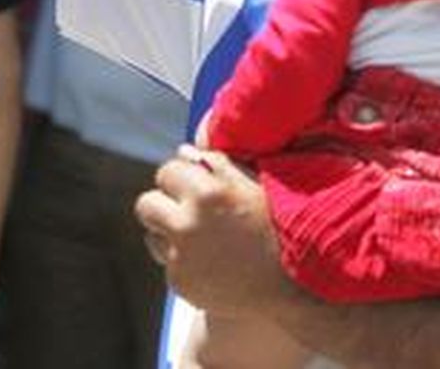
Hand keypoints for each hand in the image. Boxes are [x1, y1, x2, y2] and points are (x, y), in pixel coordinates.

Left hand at [135, 146, 291, 316]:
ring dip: (169, 233)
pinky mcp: (179, 283)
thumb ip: (216, 163)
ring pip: (152, 235)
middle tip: (189, 210)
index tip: (194, 186)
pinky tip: (211, 261)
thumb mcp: (254, 185)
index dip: (180, 178)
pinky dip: (182, 261)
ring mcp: (181, 258)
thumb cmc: (278, 228)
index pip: (166, 172)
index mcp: (207, 193)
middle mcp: (188, 225)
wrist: (292, 287)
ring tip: (204, 238)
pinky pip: (167, 263)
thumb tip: (182, 151)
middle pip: (147, 204)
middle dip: (164, 203)